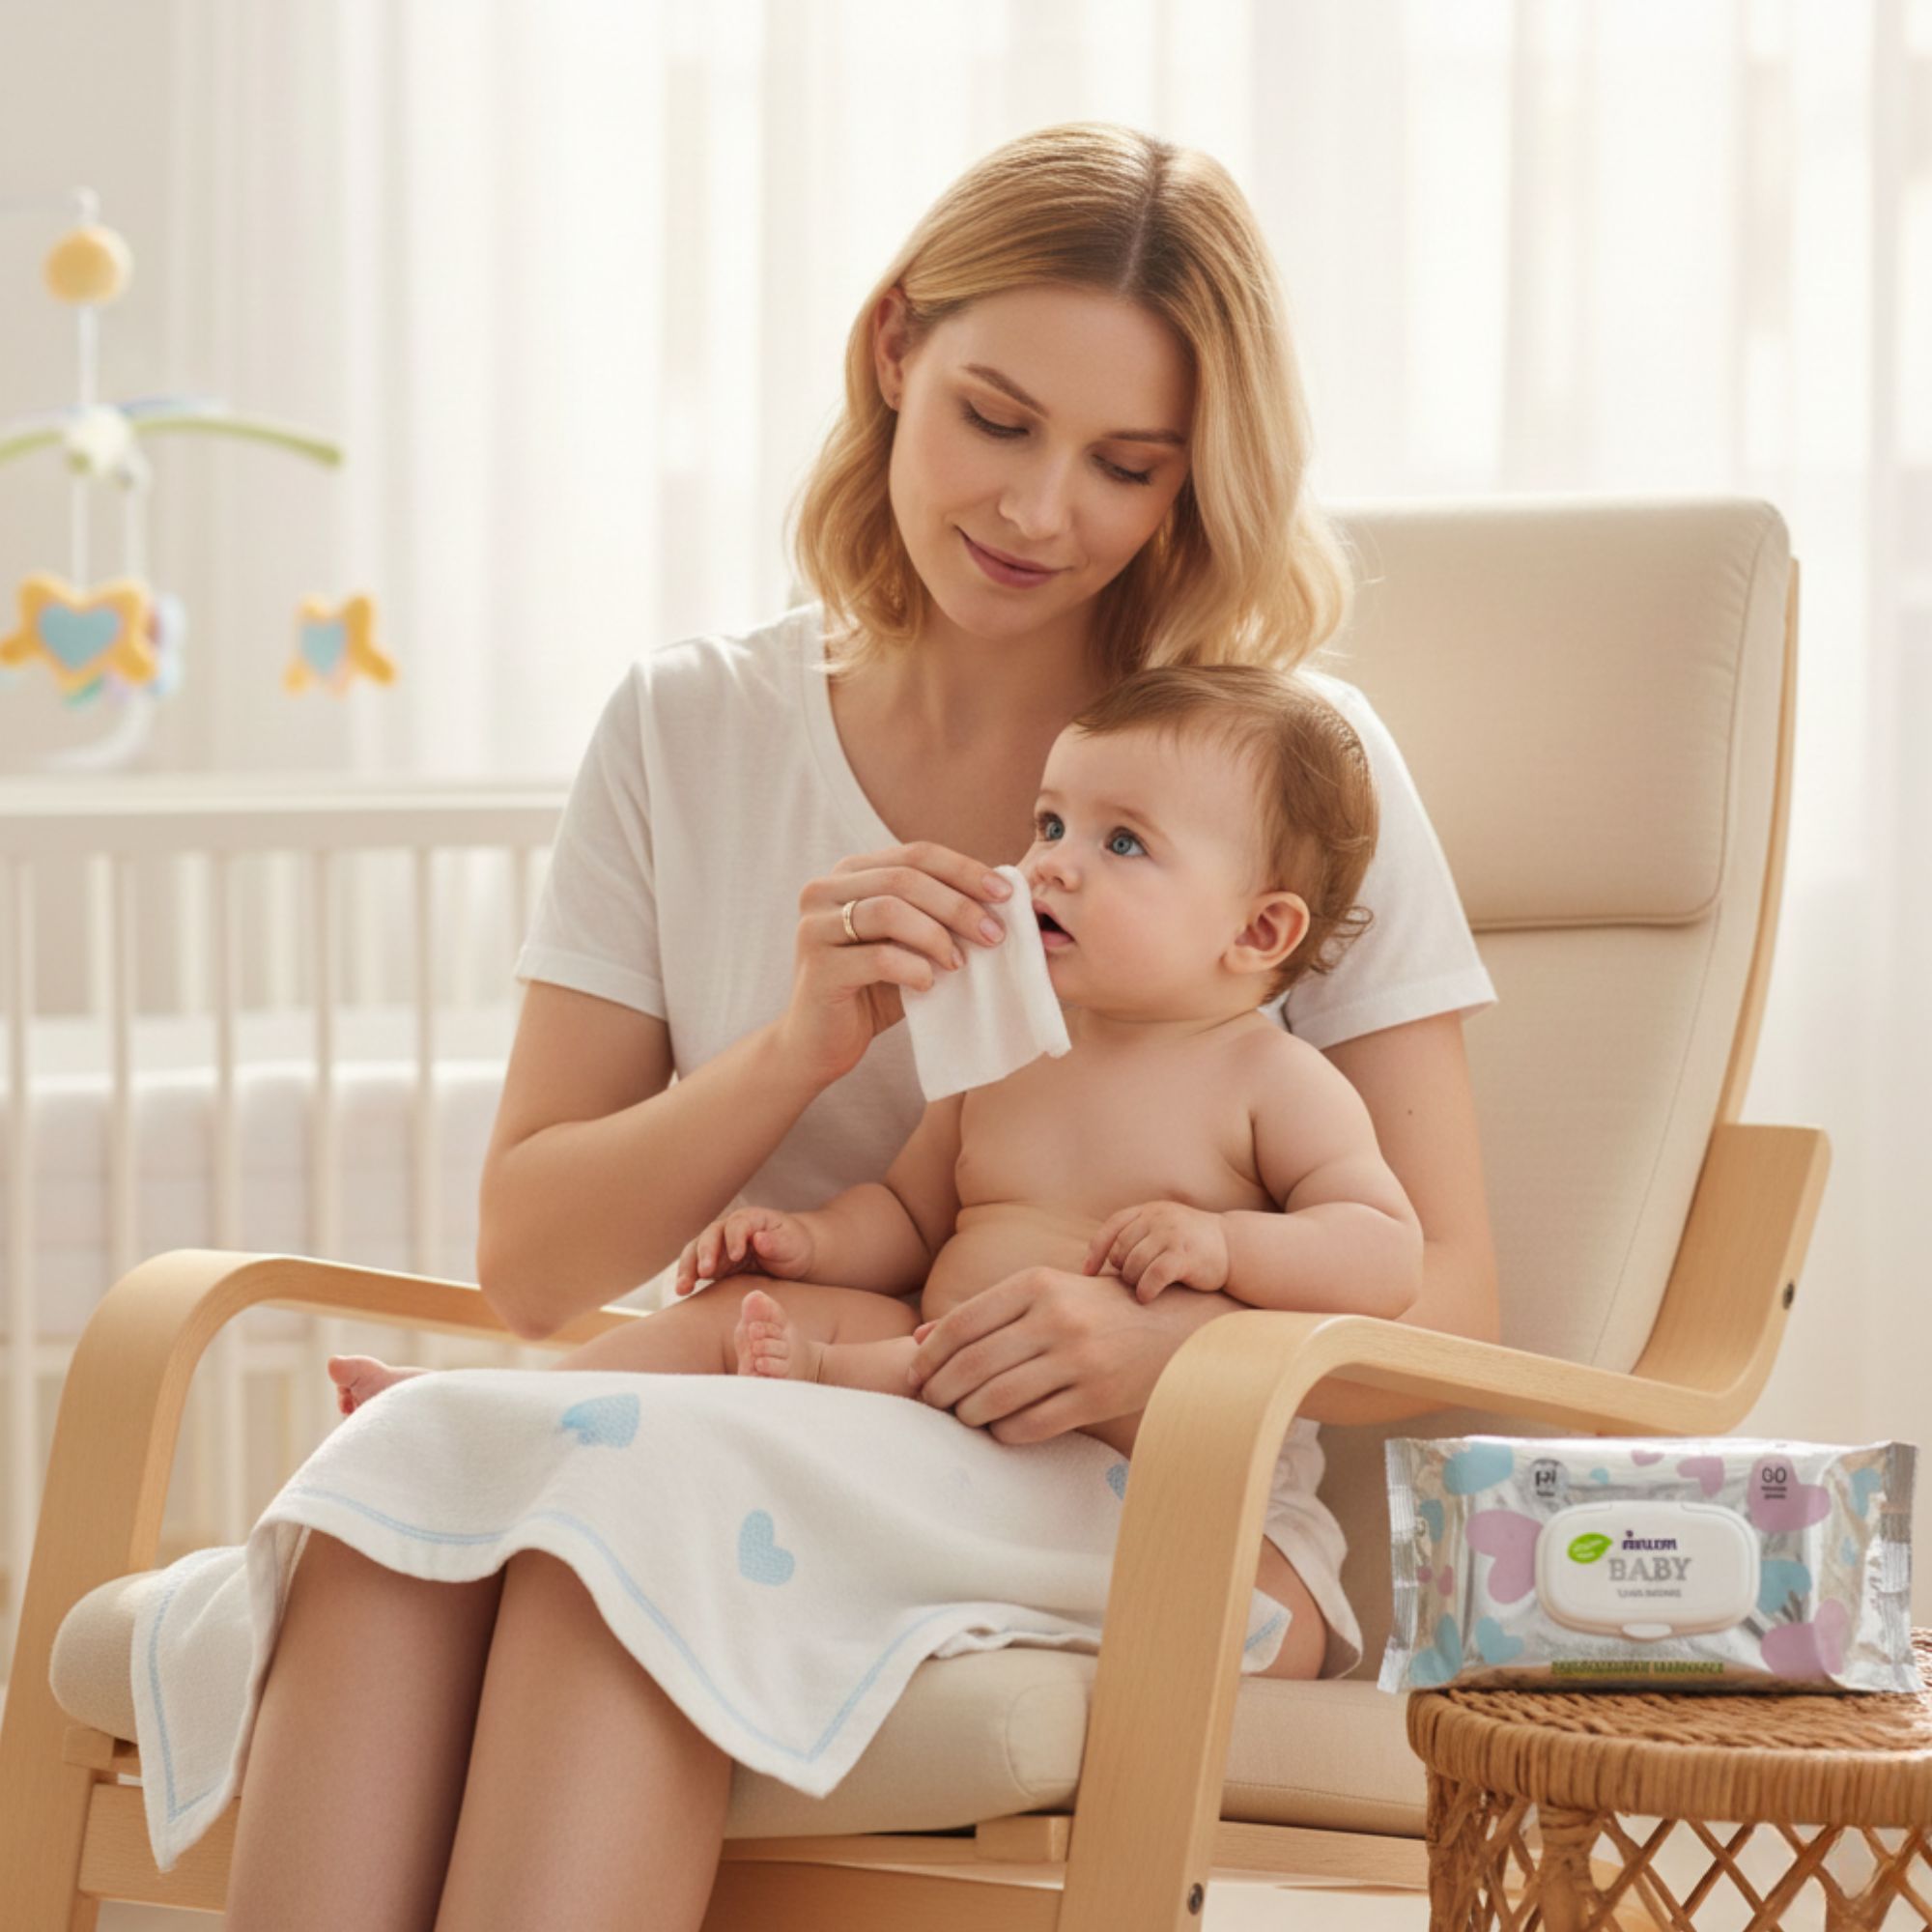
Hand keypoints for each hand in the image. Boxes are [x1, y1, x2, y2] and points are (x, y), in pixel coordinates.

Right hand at [673, 1206, 815, 1295]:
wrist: (790, 1257)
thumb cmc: (793, 1246)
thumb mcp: (792, 1244)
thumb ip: (777, 1242)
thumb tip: (758, 1240)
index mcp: (750, 1219)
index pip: (737, 1223)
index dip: (735, 1237)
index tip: (737, 1256)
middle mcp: (729, 1229)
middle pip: (711, 1235)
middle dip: (705, 1252)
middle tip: (705, 1272)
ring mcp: (718, 1246)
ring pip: (696, 1251)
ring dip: (688, 1267)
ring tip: (683, 1287)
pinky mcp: (713, 1265)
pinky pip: (696, 1268)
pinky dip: (687, 1277)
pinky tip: (682, 1290)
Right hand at [772, 843, 1015, 1090]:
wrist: (819, 1044)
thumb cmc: (871, 991)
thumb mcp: (908, 944)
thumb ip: (937, 916)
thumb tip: (1001, 895)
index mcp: (849, 874)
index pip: (915, 855)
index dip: (964, 870)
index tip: (1006, 894)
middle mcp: (824, 890)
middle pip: (905, 878)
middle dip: (958, 905)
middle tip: (994, 935)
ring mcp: (815, 927)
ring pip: (889, 910)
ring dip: (937, 935)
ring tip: (960, 963)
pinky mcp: (818, 968)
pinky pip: (878, 957)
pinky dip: (913, 968)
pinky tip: (928, 984)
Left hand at [905, 1265, 1221, 1444]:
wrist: (1172, 1326)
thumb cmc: (1094, 1308)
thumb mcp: (1045, 1291)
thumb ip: (986, 1311)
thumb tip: (919, 1337)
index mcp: (1038, 1284)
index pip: (963, 1322)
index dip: (930, 1354)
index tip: (915, 1373)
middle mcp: (1057, 1318)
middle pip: (973, 1363)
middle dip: (940, 1389)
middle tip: (930, 1401)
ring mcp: (1079, 1360)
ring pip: (997, 1398)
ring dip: (968, 1413)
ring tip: (961, 1415)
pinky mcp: (1097, 1398)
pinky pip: (1031, 1424)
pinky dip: (1004, 1431)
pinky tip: (998, 1428)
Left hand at [1081, 1202, 1230, 1299]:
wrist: (1235, 1247)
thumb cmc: (1191, 1245)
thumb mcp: (1163, 1229)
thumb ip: (1136, 1236)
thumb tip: (1098, 1263)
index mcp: (1149, 1210)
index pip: (1112, 1227)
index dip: (1096, 1251)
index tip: (1088, 1273)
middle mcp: (1159, 1218)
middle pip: (1120, 1249)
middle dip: (1120, 1270)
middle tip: (1131, 1281)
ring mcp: (1172, 1235)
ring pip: (1134, 1264)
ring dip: (1132, 1281)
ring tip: (1141, 1289)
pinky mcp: (1185, 1256)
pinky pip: (1153, 1276)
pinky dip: (1145, 1289)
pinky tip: (1147, 1297)